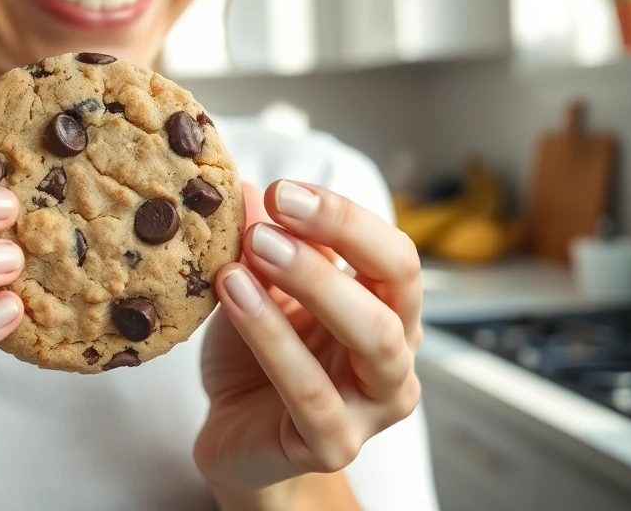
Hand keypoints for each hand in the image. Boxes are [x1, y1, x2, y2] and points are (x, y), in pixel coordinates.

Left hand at [194, 180, 421, 498]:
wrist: (235, 437)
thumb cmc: (257, 357)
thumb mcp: (259, 287)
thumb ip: (262, 240)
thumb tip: (240, 185)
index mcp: (386, 310)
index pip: (393, 252)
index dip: (344, 216)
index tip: (284, 191)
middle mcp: (394, 356)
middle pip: (396, 285)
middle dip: (338, 237)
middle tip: (274, 214)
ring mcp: (372, 406)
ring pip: (371, 338)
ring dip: (312, 284)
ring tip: (250, 250)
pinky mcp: (334, 445)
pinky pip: (313, 394)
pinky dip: (272, 340)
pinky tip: (234, 297)